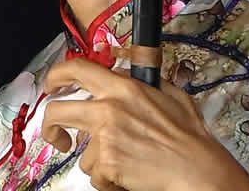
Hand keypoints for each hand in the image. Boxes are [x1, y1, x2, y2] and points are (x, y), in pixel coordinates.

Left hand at [39, 57, 248, 190]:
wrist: (196, 169)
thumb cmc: (189, 136)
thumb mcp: (170, 94)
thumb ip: (140, 83)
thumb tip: (122, 75)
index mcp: (123, 87)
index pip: (77, 69)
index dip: (56, 75)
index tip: (52, 85)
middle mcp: (109, 108)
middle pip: (56, 111)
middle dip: (51, 126)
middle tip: (59, 137)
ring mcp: (105, 138)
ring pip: (81, 153)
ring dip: (99, 161)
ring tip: (127, 162)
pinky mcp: (106, 164)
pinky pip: (95, 174)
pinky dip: (109, 180)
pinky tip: (129, 175)